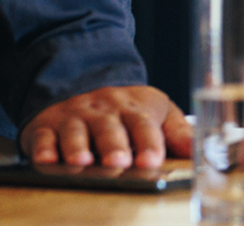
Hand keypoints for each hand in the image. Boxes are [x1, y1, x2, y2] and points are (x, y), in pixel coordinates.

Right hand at [23, 85, 191, 168]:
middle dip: (114, 145)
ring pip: (75, 131)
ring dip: (78, 146)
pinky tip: (46, 160)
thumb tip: (200, 151)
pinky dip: (43, 148)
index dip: (149, 143)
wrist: (81, 81)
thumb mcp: (157, 112)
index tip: (153, 160)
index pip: (144, 124)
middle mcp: (103, 111)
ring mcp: (74, 116)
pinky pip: (43, 136)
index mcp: (134, 108)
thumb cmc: (125, 108)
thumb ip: (177, 132)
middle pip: (110, 128)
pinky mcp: (46, 126)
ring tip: (83, 161)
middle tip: (119, 162)